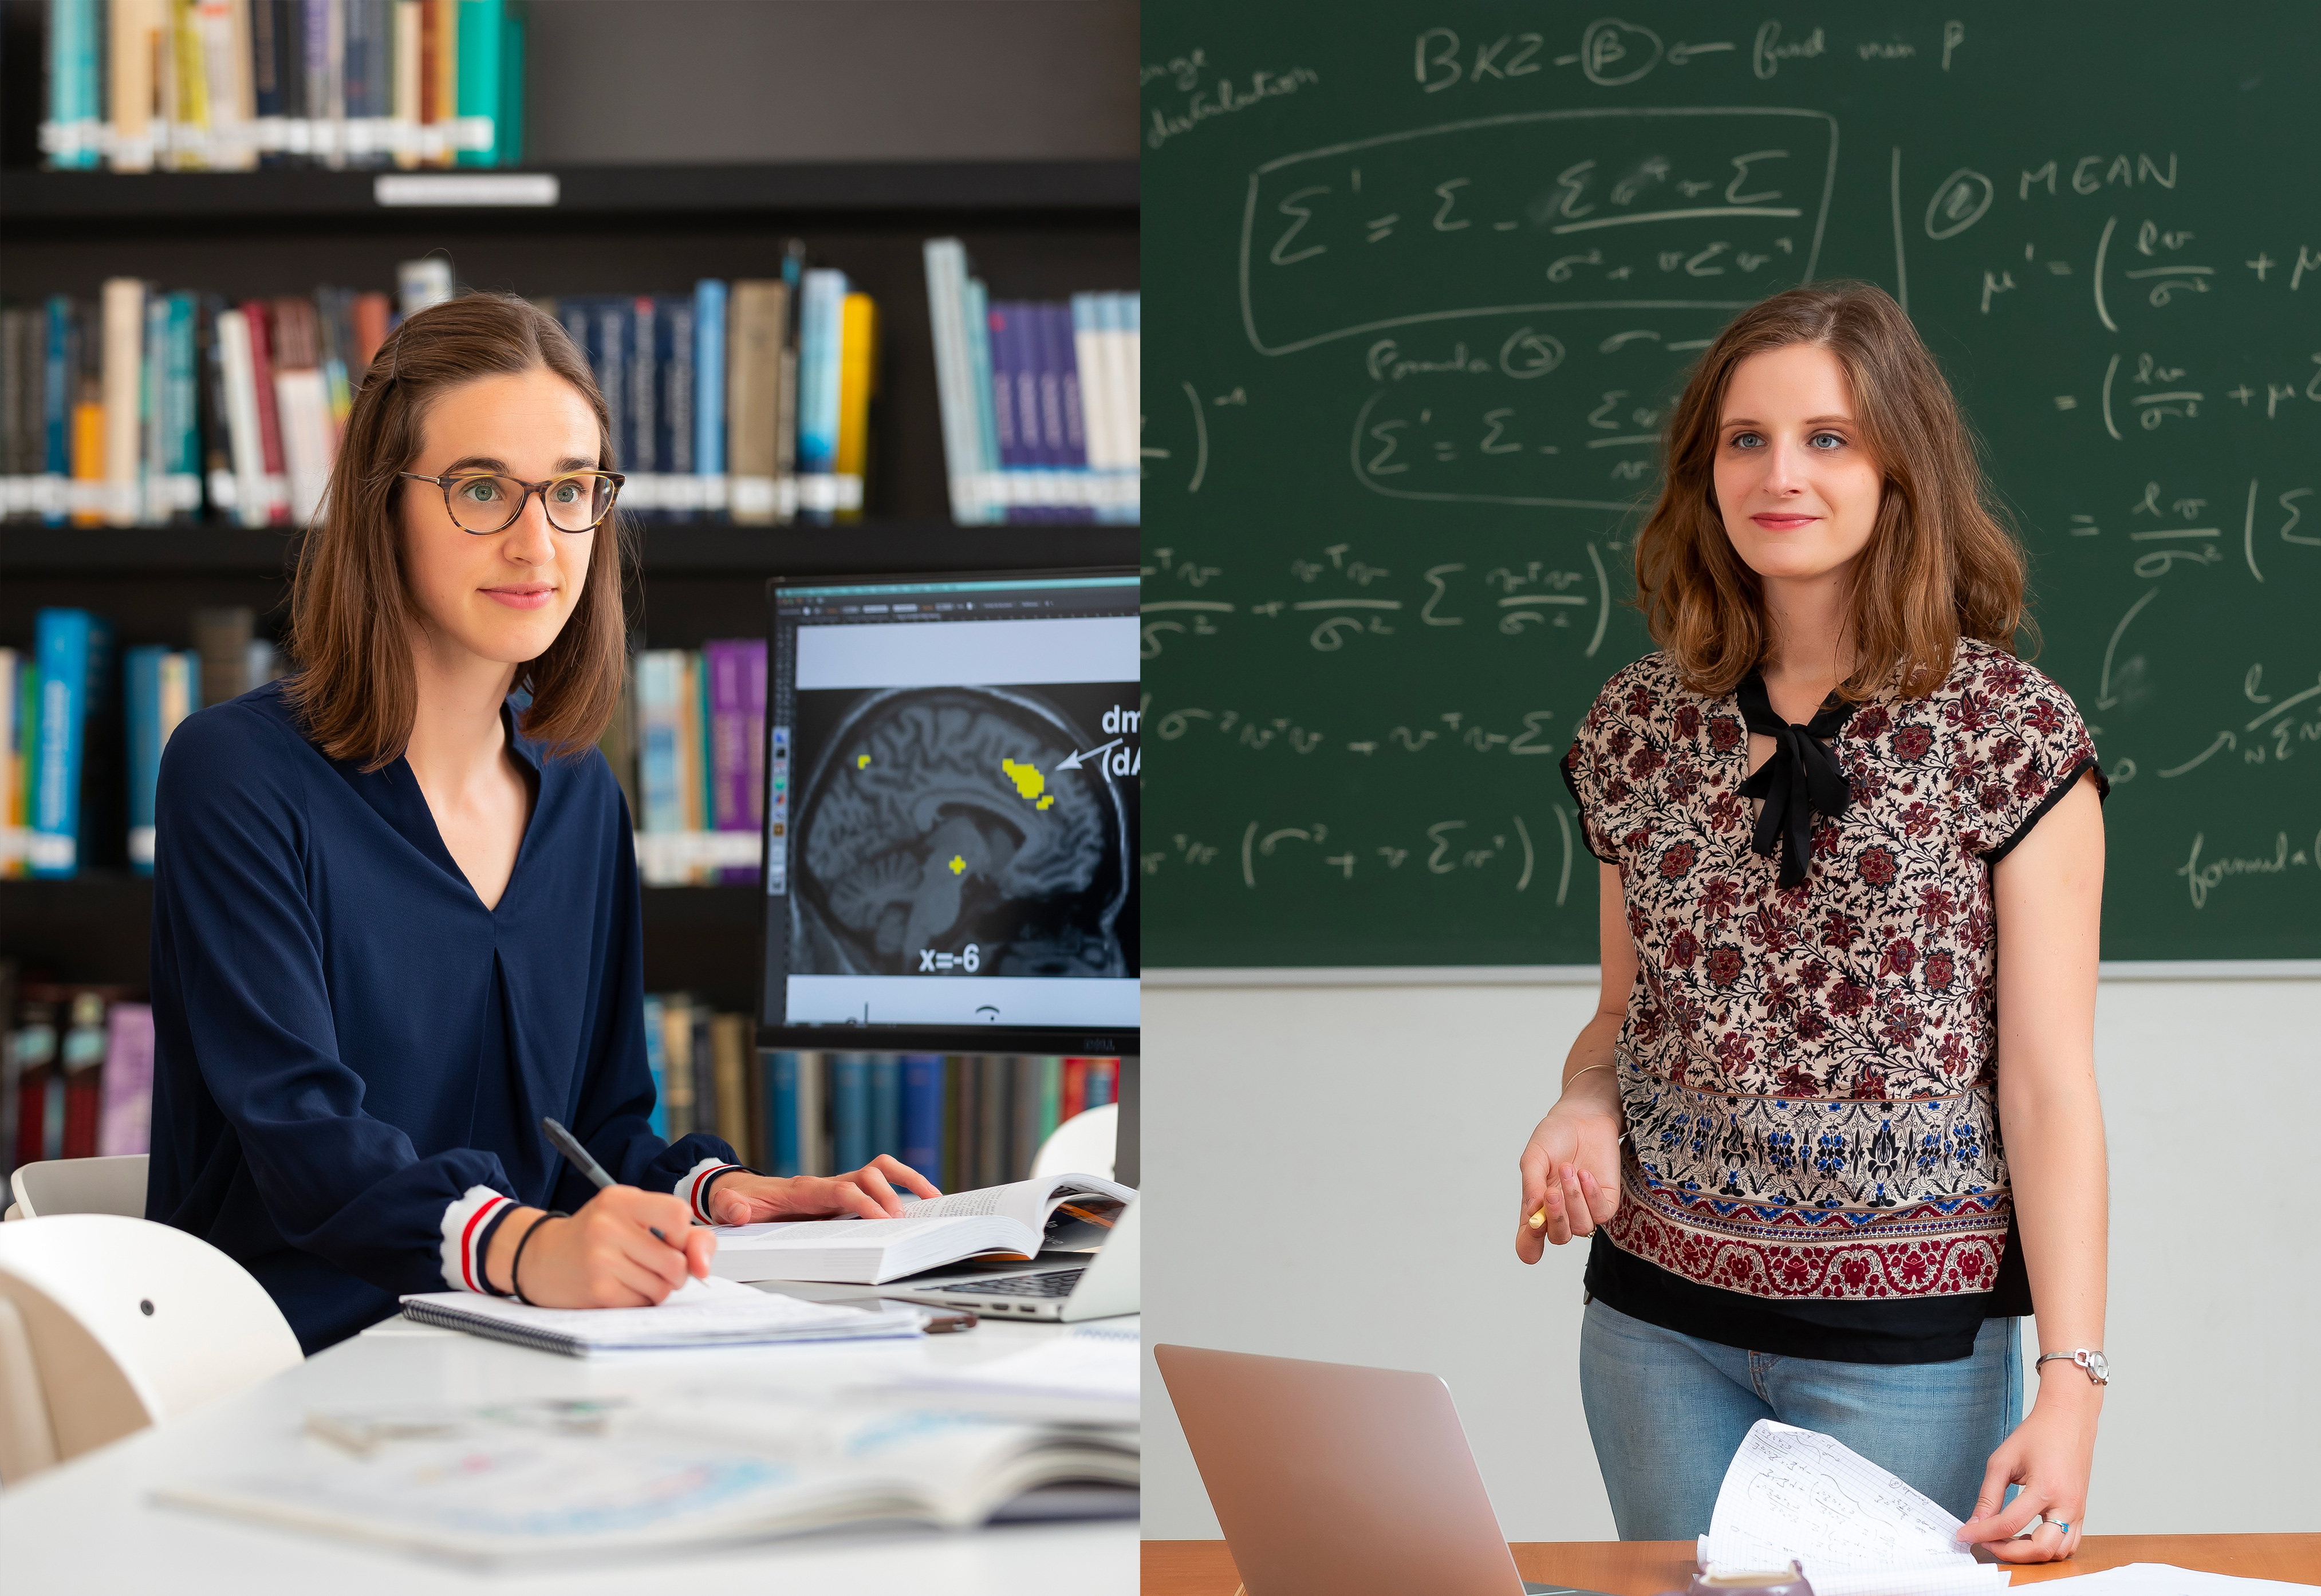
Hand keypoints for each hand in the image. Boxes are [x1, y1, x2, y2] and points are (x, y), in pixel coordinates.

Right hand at [488, 1186, 710, 1307]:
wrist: (540, 1256)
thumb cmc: (596, 1235)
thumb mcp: (631, 1217)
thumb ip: (680, 1233)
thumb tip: (703, 1266)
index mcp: (620, 1200)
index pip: (678, 1214)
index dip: (685, 1236)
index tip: (673, 1241)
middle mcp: (608, 1225)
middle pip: (676, 1261)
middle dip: (676, 1272)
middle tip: (656, 1266)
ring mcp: (600, 1259)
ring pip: (663, 1287)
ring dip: (657, 1288)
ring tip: (635, 1276)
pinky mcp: (597, 1290)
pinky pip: (643, 1303)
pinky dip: (640, 1301)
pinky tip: (621, 1288)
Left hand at [705, 1156, 941, 1225]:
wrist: (742, 1192)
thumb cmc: (741, 1202)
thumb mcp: (730, 1207)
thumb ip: (734, 1208)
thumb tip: (739, 1210)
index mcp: (804, 1189)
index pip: (842, 1191)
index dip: (864, 1203)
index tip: (882, 1220)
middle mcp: (826, 1183)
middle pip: (869, 1175)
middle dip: (889, 1196)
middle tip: (902, 1222)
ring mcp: (838, 1186)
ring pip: (880, 1170)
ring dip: (907, 1181)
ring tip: (932, 1200)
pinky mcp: (845, 1194)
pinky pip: (880, 1182)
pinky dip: (903, 1187)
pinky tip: (920, 1203)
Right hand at [1515, 1095, 1623, 1263]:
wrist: (1584, 1117)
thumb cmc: (1555, 1136)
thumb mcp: (1534, 1157)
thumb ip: (1531, 1185)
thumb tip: (1532, 1214)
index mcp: (1537, 1207)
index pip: (1529, 1242)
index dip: (1529, 1245)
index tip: (1532, 1228)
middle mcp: (1561, 1213)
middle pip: (1559, 1237)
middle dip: (1556, 1218)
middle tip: (1551, 1191)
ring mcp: (1585, 1209)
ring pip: (1582, 1227)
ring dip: (1574, 1200)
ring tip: (1569, 1170)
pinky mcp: (1607, 1201)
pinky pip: (1602, 1214)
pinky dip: (1592, 1195)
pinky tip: (1585, 1174)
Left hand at [1956, 1377, 2100, 1561]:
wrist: (2069, 1421)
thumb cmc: (2037, 1435)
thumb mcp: (2003, 1460)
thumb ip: (1989, 1494)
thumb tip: (1975, 1522)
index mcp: (2046, 1488)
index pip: (2010, 1523)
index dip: (1983, 1533)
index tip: (1964, 1534)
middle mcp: (2067, 1504)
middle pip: (2040, 1549)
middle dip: (2010, 1553)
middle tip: (1986, 1543)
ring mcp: (2078, 1511)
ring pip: (2059, 1552)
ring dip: (2031, 1554)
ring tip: (2006, 1540)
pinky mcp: (2081, 1512)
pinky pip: (2069, 1544)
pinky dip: (2048, 1548)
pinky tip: (2027, 1536)